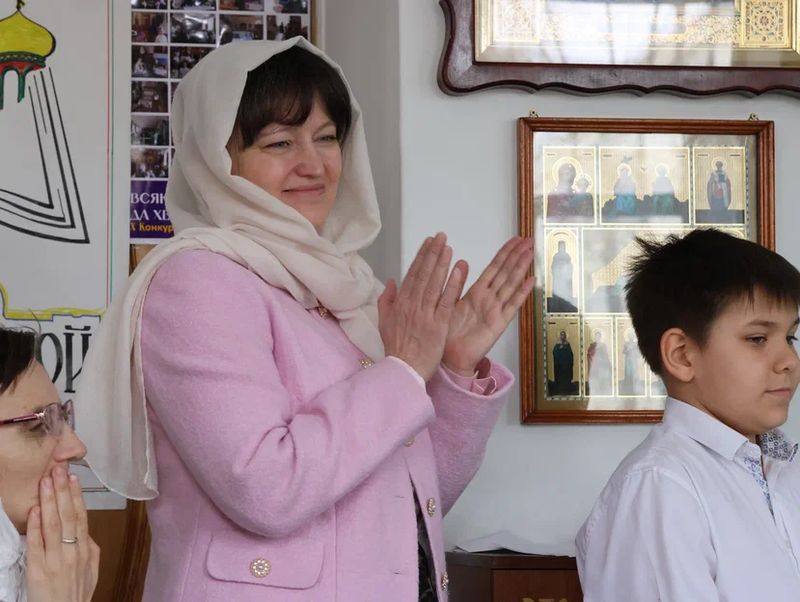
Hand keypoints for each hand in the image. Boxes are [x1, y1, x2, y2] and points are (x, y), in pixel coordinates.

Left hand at [26, 468, 99, 601]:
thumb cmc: (77, 597)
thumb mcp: (92, 571)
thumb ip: (90, 550)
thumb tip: (86, 532)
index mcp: (85, 550)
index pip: (81, 516)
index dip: (77, 496)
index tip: (73, 478)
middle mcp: (72, 552)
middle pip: (68, 515)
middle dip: (62, 491)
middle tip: (57, 470)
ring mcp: (55, 560)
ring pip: (53, 525)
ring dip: (49, 501)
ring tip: (45, 482)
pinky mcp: (38, 570)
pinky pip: (37, 543)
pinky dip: (36, 525)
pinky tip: (35, 510)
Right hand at [378, 233, 466, 380]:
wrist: (403, 370)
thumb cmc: (396, 348)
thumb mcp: (385, 322)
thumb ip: (386, 300)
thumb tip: (391, 281)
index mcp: (400, 303)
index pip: (412, 273)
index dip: (421, 256)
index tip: (429, 242)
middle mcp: (412, 305)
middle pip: (423, 274)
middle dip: (432, 253)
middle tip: (441, 236)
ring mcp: (425, 314)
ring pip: (434, 283)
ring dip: (442, 263)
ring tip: (448, 247)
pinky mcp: (437, 325)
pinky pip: (445, 301)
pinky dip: (452, 285)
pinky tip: (458, 271)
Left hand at [443, 237, 534, 375]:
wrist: (450, 356)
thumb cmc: (449, 332)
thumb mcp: (450, 301)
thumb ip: (457, 283)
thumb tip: (461, 261)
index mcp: (477, 293)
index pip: (494, 267)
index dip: (505, 253)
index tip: (515, 240)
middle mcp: (489, 299)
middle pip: (506, 273)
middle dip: (517, 256)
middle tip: (529, 240)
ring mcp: (496, 310)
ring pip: (511, 284)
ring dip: (521, 268)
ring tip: (531, 253)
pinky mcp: (499, 323)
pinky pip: (512, 305)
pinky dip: (522, 293)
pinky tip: (531, 281)